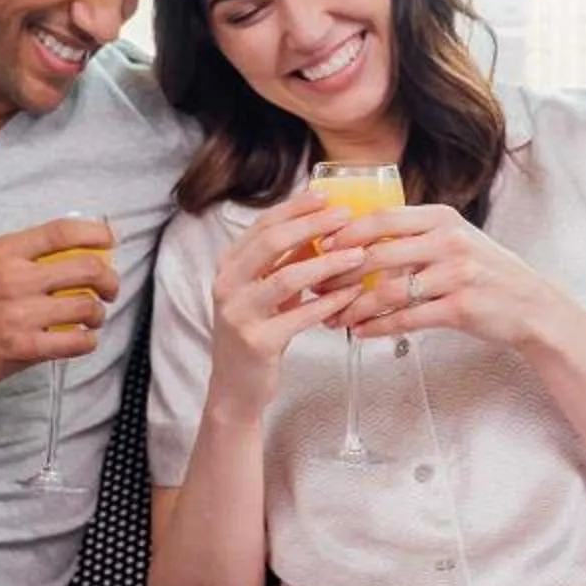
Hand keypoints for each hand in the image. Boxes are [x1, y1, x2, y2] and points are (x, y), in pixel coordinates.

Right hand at [0, 216, 120, 391]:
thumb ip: (0, 248)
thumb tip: (39, 245)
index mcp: (2, 252)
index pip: (62, 231)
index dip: (95, 232)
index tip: (109, 240)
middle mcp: (15, 279)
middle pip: (86, 268)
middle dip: (109, 278)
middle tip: (109, 287)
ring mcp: (19, 315)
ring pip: (86, 307)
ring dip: (98, 312)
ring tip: (93, 316)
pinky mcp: (21, 348)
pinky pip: (73, 343)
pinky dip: (87, 341)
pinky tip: (82, 339)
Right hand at [203, 191, 372, 410]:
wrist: (236, 388)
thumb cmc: (258, 332)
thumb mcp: (268, 291)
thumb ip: (288, 261)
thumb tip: (324, 228)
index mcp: (228, 266)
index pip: (262, 225)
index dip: (295, 208)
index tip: (326, 196)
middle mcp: (226, 285)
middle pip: (270, 242)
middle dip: (312, 225)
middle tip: (346, 217)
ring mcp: (238, 314)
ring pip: (286, 277)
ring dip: (327, 264)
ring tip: (358, 255)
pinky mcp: (257, 342)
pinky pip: (299, 316)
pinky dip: (329, 302)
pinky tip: (353, 294)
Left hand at [332, 205, 567, 349]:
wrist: (530, 304)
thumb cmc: (484, 272)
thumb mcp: (453, 239)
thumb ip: (413, 235)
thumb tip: (355, 240)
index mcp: (441, 217)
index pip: (382, 218)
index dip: (345, 232)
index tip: (319, 247)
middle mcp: (448, 240)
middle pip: (379, 254)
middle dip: (340, 273)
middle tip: (315, 287)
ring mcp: (456, 274)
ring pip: (389, 291)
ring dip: (355, 306)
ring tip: (333, 316)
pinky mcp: (460, 307)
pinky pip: (408, 318)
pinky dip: (379, 326)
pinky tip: (360, 331)